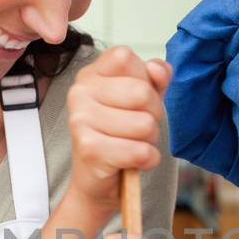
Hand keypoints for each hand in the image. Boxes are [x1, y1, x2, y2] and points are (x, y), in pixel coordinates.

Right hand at [65, 47, 170, 216]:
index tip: (136, 99)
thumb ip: (154, 78)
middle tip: (136, 129)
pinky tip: (131, 162)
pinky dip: (146, 160)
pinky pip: (140, 151)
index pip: (126, 57)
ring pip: (145, 124)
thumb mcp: (140, 100)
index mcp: (90, 74)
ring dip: (149, 140)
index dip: (144, 79)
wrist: (96, 181)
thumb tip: (159, 70)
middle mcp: (79, 92)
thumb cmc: (119, 136)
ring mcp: (81, 120)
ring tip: (131, 145)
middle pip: (142, 92)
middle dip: (152, 116)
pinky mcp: (89, 148)